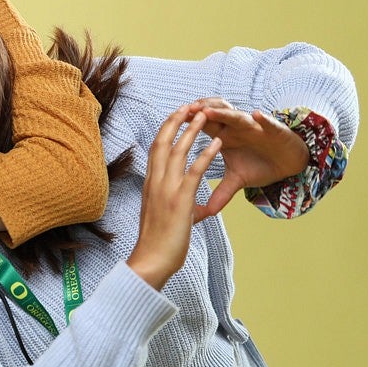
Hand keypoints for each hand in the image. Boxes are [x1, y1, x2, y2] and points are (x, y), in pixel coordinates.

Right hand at [126, 107, 222, 289]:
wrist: (151, 260)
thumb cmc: (158, 244)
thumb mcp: (170, 220)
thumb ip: (183, 210)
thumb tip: (197, 211)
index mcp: (150, 185)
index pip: (156, 149)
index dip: (165, 130)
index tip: (175, 116)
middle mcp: (155, 182)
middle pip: (163, 142)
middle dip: (175, 121)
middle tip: (187, 105)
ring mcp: (166, 189)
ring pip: (177, 151)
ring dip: (192, 130)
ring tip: (204, 115)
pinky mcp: (180, 200)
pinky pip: (194, 171)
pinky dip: (206, 154)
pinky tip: (217, 143)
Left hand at [187, 98, 308, 219]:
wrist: (288, 162)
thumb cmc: (260, 164)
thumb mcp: (238, 179)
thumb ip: (222, 191)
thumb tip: (208, 211)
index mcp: (223, 136)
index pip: (200, 125)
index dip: (186, 122)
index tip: (168, 124)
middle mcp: (235, 127)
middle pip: (214, 113)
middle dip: (199, 110)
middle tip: (184, 110)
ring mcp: (254, 126)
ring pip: (236, 114)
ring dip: (222, 111)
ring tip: (208, 111)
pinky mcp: (274, 129)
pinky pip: (268, 122)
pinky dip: (262, 119)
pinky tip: (256, 115)